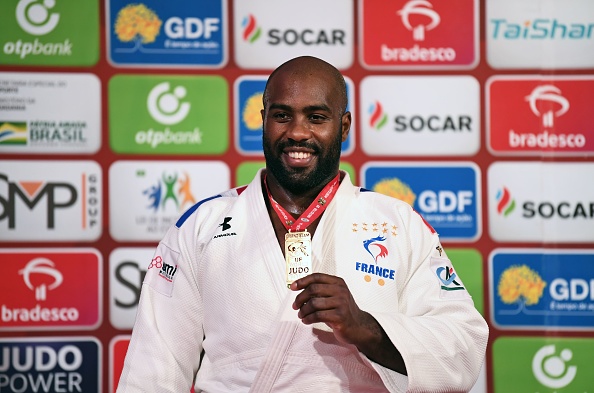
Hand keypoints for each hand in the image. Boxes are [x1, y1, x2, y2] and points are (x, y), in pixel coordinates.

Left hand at [290, 273, 406, 373]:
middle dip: (300, 298)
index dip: (302, 281)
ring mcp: (341, 303)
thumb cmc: (342, 311)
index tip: (293, 287)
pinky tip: (306, 321)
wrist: (358, 327)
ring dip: (303, 310)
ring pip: (314, 303)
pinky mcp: (340, 316)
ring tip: (301, 315)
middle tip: (295, 305)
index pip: (317, 277)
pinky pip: (318, 315)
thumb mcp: (333, 297)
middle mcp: (340, 290)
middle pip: (313, 289)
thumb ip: (320, 291)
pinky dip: (308, 318)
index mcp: (338, 282)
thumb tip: (299, 290)